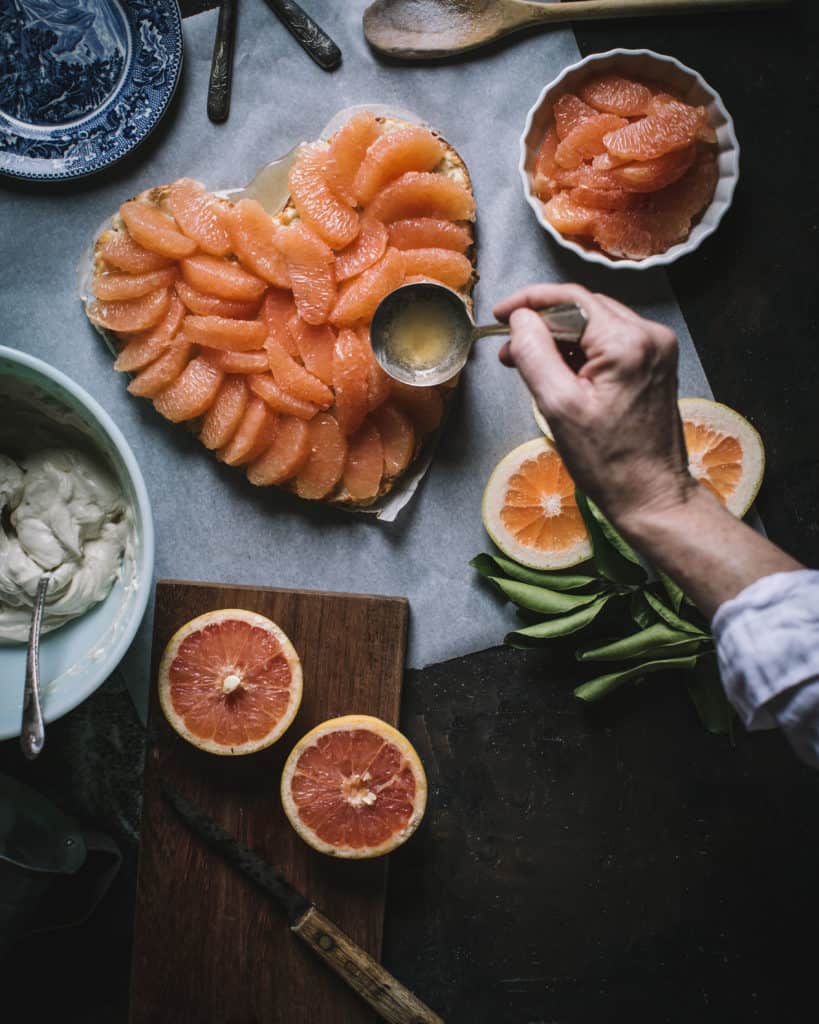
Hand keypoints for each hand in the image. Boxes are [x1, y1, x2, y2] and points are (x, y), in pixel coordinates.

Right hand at [494, 282, 697, 530]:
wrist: (652, 495)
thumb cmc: (608, 462)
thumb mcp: (558, 407)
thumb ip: (535, 354)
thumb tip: (519, 319)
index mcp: (627, 343)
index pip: (571, 299)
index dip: (529, 302)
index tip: (499, 315)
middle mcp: (649, 336)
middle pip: (584, 308)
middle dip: (542, 323)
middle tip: (508, 348)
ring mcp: (656, 349)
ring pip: (596, 324)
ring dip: (559, 338)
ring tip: (527, 363)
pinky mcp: (655, 365)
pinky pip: (610, 343)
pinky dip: (581, 351)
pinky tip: (558, 372)